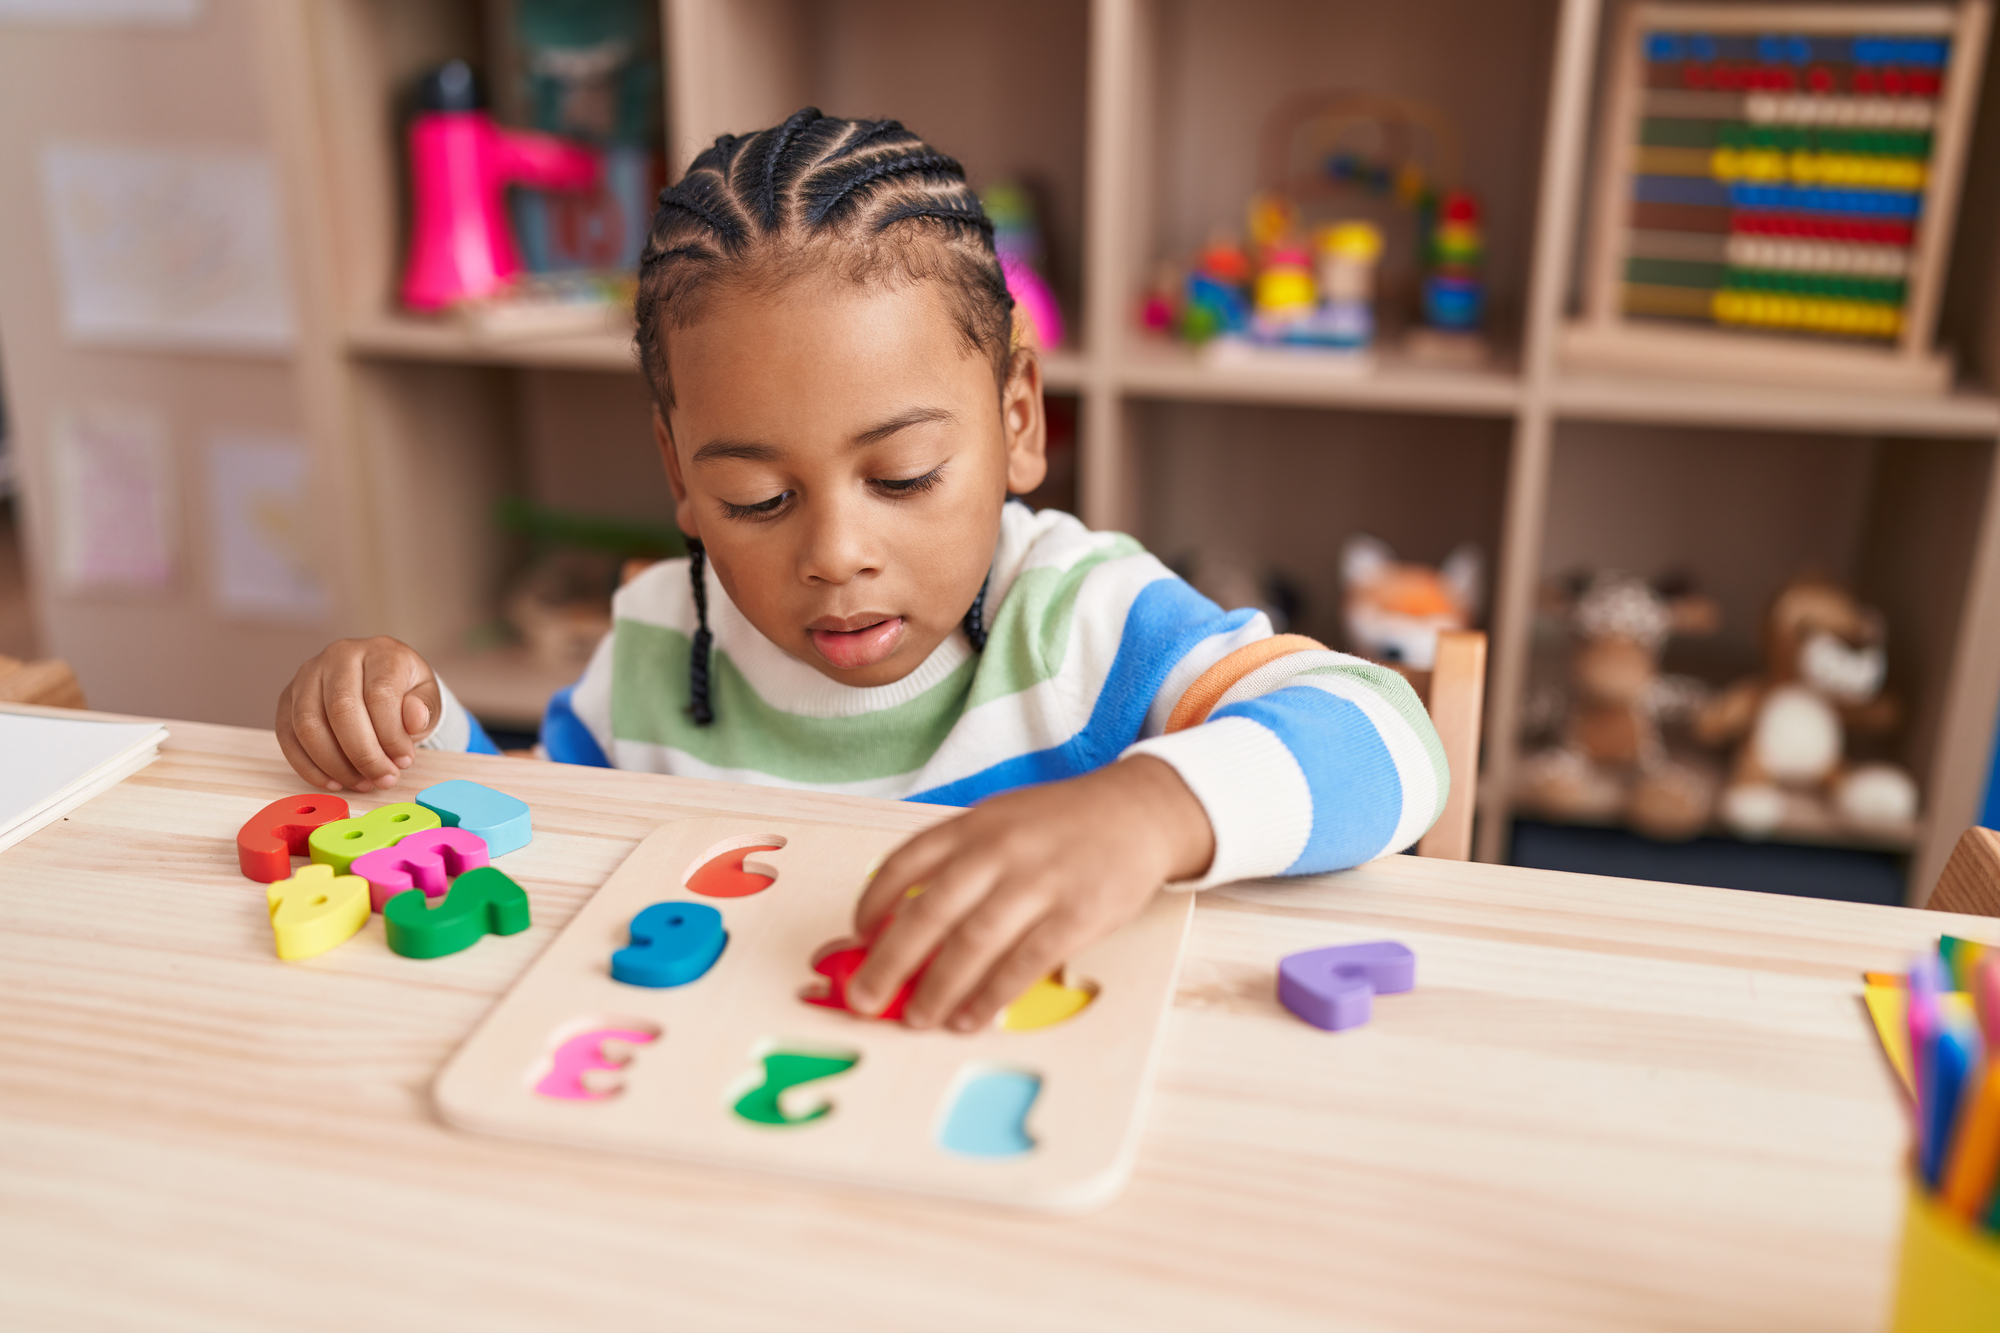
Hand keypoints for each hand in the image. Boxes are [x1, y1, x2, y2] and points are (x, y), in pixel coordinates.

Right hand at [275, 637, 440, 792]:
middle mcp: (339, 655)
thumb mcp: (427, 696)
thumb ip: (424, 708)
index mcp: (379, 651)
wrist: (381, 682)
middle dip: (364, 755)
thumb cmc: (406, 691)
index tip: (404, 761)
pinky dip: (309, 766)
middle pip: (341, 710)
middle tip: (384, 779)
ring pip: (309, 725)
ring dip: (335, 764)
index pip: (380, 695)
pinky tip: (334, 782)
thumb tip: (414, 719)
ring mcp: (307, 675)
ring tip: (362, 783)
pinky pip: (288, 736)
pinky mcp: (287, 698)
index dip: (392, 735)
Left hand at [847, 755, 1214, 1031]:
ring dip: (938, 988)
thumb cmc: (1060, 824)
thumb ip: (957, 859)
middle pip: (929, 913)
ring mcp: (1038, 883)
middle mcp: (998, 851)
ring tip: (917, 1018)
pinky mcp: (1076, 914)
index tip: (857, 936)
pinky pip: (1024, 963)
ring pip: (973, 944)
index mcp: (972, 826)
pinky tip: (971, 1017)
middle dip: (890, 962)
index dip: (872, 903)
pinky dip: (991, 996)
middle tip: (865, 998)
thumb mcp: (1000, 820)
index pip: (904, 864)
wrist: (1137, 811)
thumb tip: (903, 918)